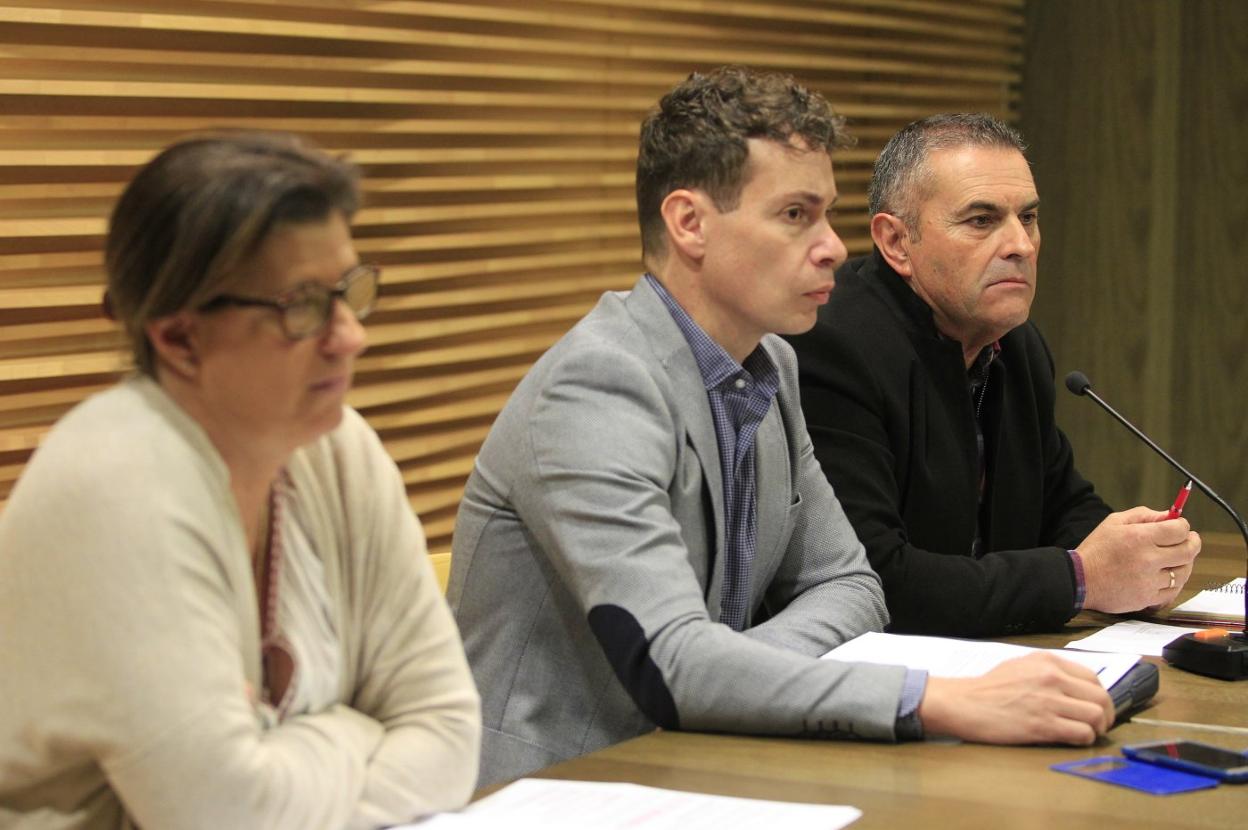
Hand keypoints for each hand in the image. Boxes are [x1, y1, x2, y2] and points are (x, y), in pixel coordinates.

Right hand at [917, 652, 1113, 744]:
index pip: (1093, 678)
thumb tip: (1074, 686)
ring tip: (1087, 733)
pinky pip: (1082, 734)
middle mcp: (1052, 678)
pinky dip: (1084, 739)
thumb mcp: (1020, 665)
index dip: (1101, 696)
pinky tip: (1074, 739)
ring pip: (1096, 716)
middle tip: (1099, 724)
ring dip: (1097, 728)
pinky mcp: (1043, 726)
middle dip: (1106, 715)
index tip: (1097, 706)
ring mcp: (1049, 702)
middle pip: (1101, 698)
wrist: (964, 703)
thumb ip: (1048, 671)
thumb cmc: (989, 688)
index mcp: (1047, 661)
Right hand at [1076, 506, 1200, 613]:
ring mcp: (1149, 581)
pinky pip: (1173, 591)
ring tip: (1177, 558)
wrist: (1079, 580)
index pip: (1178, 529)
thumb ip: (1143, 515)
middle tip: (1190, 540)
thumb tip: (1168, 515)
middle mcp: (1148, 559)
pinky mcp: (1147, 598)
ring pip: (1184, 572)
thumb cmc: (1096, 549)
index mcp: (1139, 537)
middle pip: (1188, 551)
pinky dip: (1175, 582)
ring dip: (1185, 563)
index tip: (1180, 526)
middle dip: (1193, 542)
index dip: (1183, 525)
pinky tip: (1168, 576)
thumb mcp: (1113, 522)